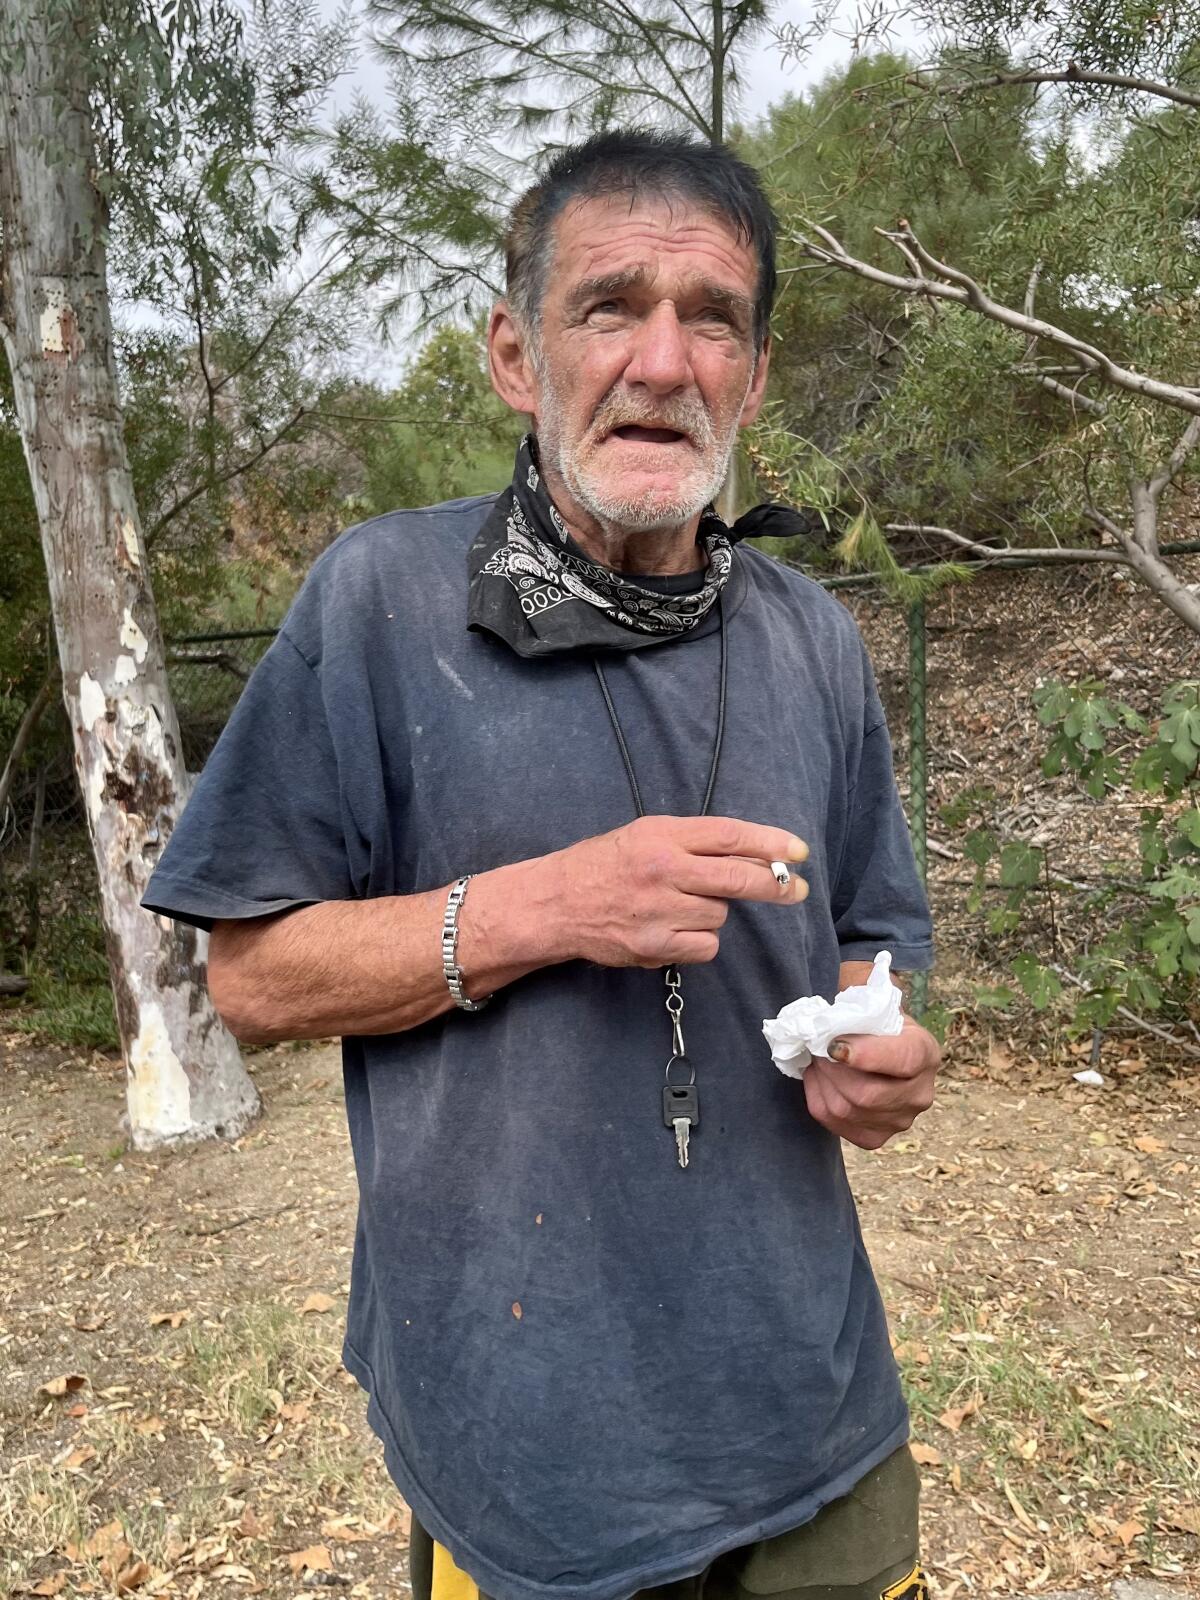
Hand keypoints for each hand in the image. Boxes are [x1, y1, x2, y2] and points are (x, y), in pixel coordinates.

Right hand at [537, 814, 808, 968]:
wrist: (558, 903)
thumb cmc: (607, 865)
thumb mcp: (647, 835)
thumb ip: (695, 842)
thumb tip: (754, 853)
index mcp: (662, 836)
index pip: (729, 835)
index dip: (770, 843)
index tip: (799, 851)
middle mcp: (663, 870)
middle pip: (738, 878)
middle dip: (776, 884)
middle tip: (797, 889)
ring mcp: (659, 911)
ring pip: (720, 916)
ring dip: (711, 913)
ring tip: (678, 906)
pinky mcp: (654, 946)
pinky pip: (705, 947)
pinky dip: (698, 942)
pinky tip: (673, 930)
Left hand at [803, 1015, 939, 1149]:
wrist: (881, 1047)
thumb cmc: (875, 1024)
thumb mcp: (876, 1009)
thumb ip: (858, 1016)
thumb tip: (828, 1028)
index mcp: (926, 1053)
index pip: (902, 1060)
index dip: (865, 1055)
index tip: (834, 1045)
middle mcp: (920, 1094)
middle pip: (866, 1095)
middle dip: (832, 1070)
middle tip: (816, 1049)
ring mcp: (901, 1121)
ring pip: (847, 1110)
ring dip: (821, 1083)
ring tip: (817, 1061)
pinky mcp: (876, 1137)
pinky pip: (835, 1124)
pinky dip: (818, 1099)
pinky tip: (819, 1080)